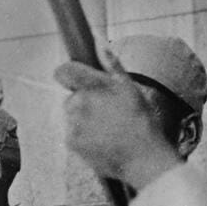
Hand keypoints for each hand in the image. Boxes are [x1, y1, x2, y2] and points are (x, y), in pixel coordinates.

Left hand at [55, 49, 180, 189]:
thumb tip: (99, 46)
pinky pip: (74, 135)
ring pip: (73, 117)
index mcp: (92, 86)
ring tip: (109, 130)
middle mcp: (78, 104)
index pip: (64, 71)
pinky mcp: (72, 143)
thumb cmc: (141, 122)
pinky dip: (85, 137)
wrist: (142, 159)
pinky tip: (104, 141)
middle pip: (72, 98)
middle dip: (84, 102)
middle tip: (107, 112)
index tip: (75, 78)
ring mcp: (73, 125)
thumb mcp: (131, 89)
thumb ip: (111, 66)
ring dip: (85, 121)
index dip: (68, 73)